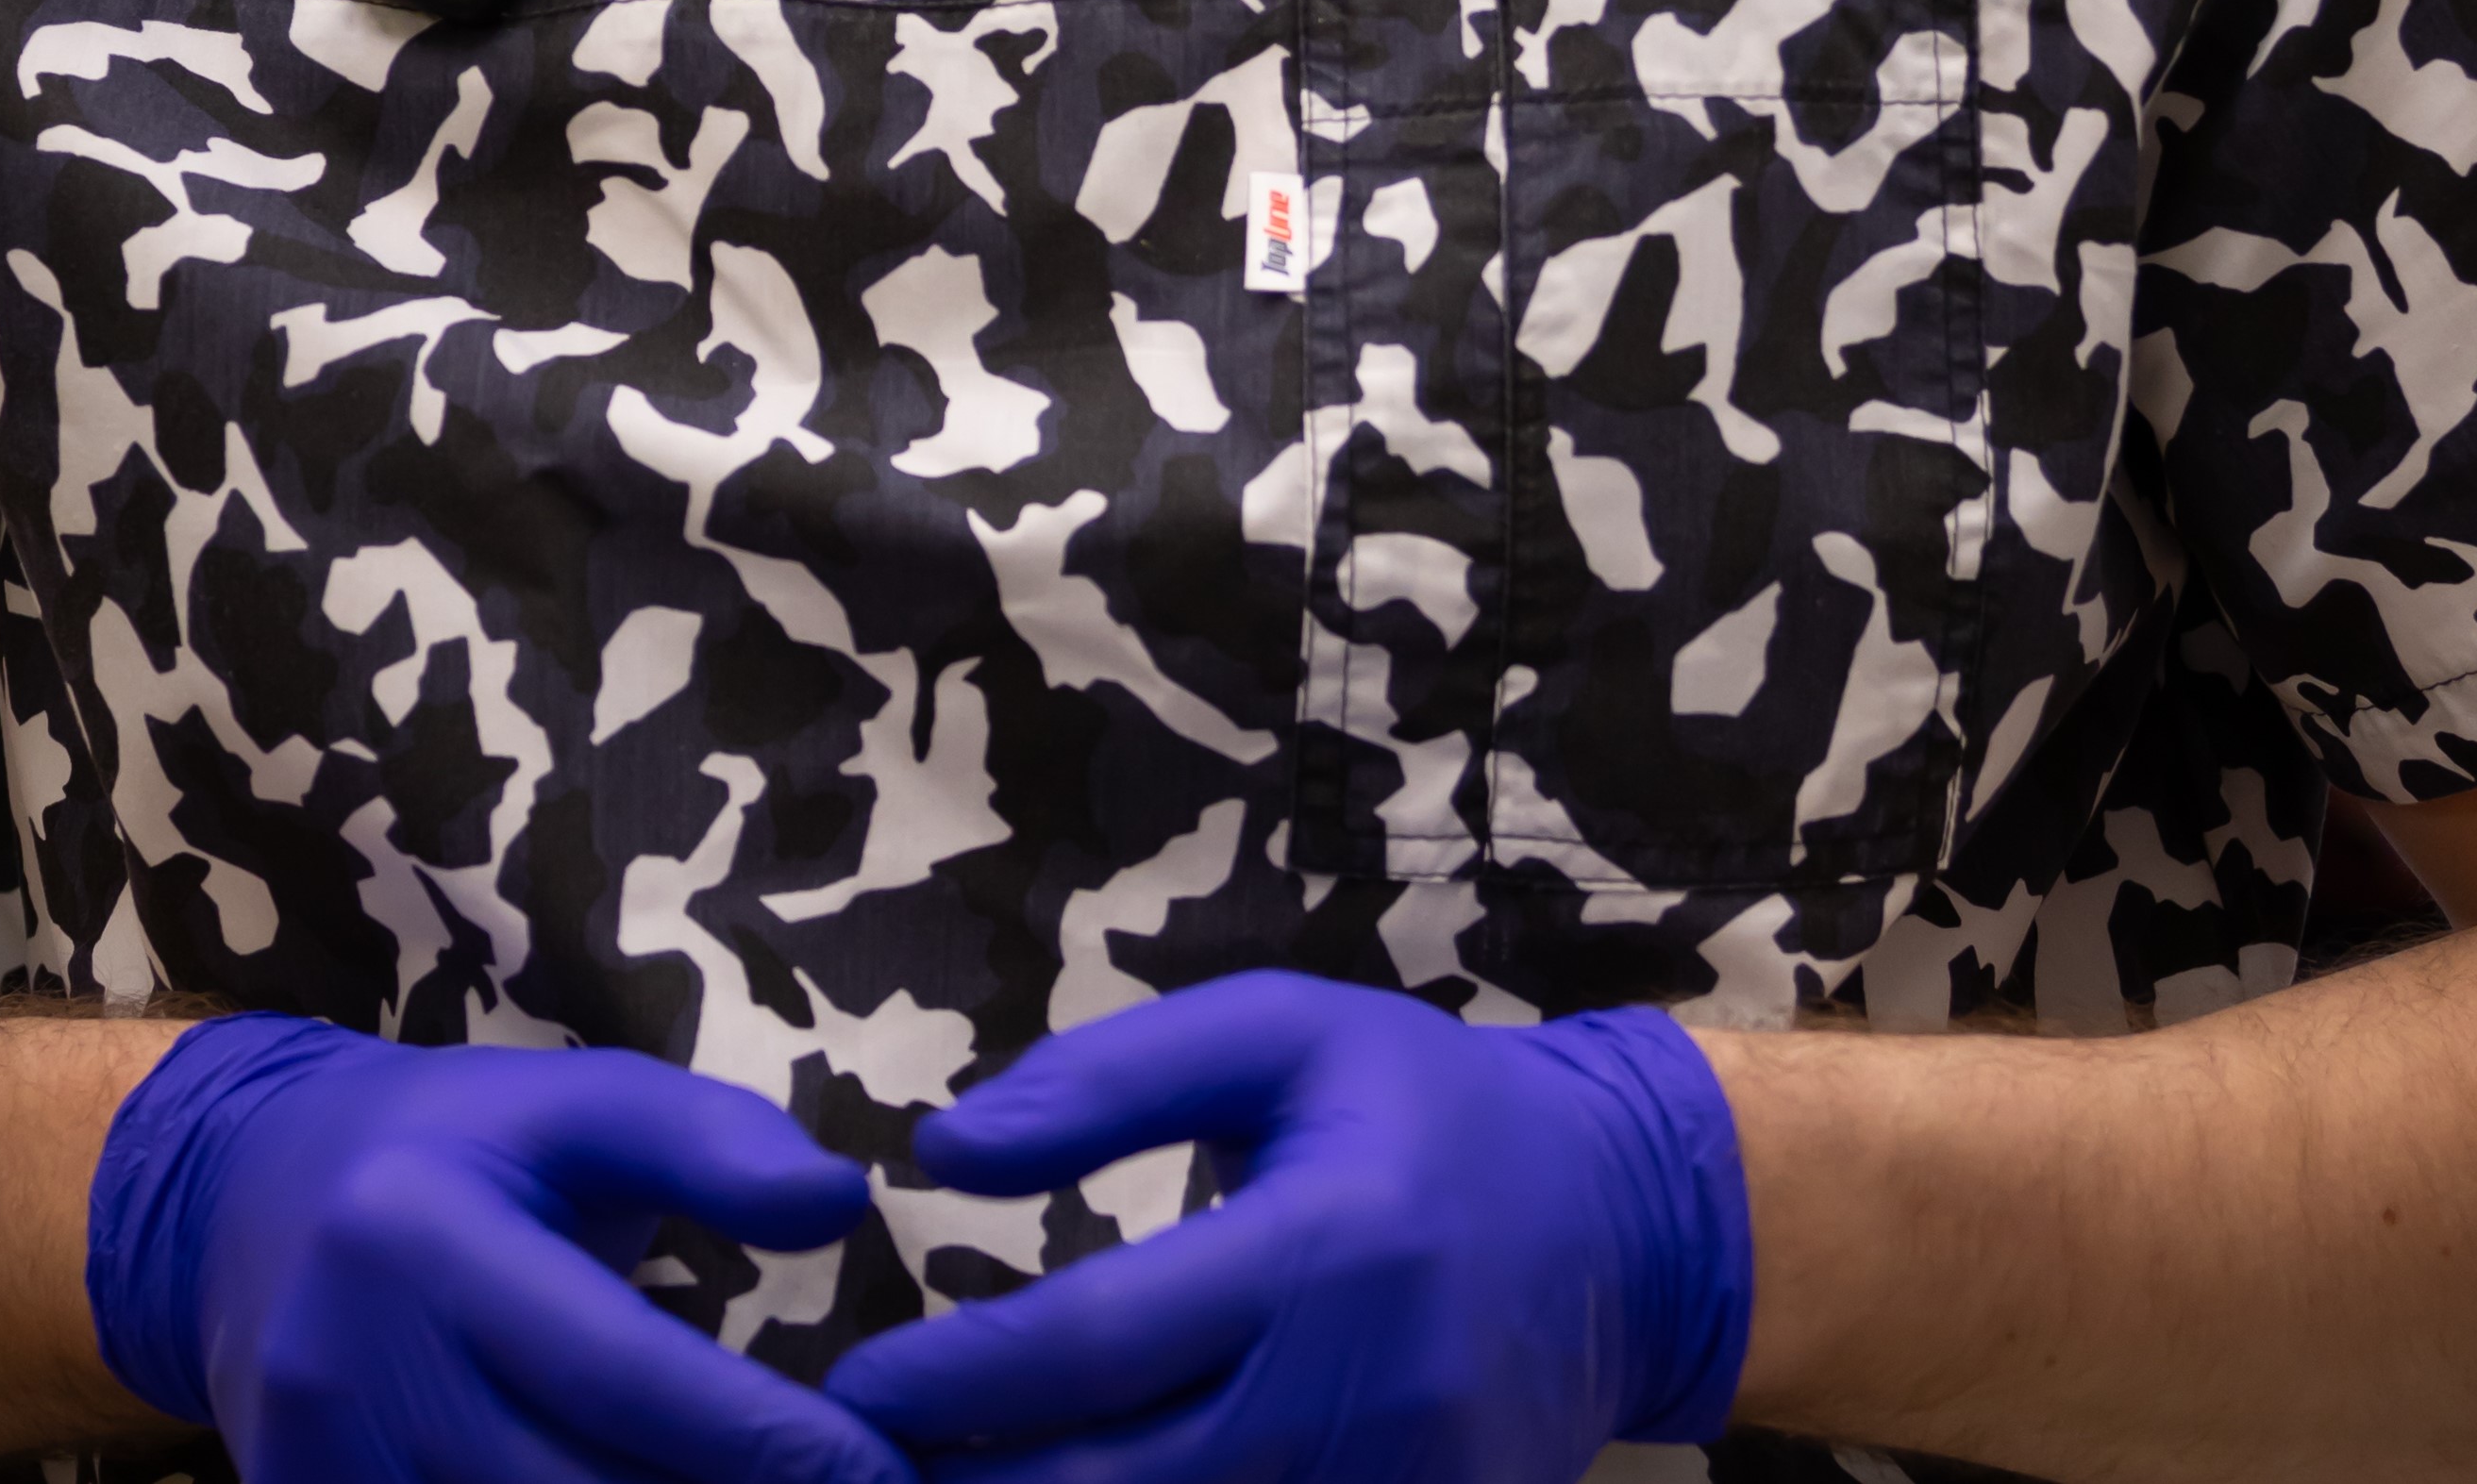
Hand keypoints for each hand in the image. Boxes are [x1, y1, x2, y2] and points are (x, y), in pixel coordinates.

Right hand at [84, 1013, 908, 1483]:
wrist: (247, 1212)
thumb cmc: (455, 1148)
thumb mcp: (577, 1105)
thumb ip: (709, 1143)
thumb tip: (843, 1203)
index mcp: (425, 1240)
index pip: (624, 1374)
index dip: (766, 1441)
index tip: (885, 1472)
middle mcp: (354, 1375)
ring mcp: (318, 1473)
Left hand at [821, 974, 1750, 1483]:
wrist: (1623, 1231)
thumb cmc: (1425, 1111)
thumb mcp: (1280, 1036)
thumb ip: (1107, 1082)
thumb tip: (941, 1149)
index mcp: (1325, 1249)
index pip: (1100, 1342)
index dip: (957, 1376)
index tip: (852, 1385)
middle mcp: (1360, 1403)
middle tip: (861, 1469)